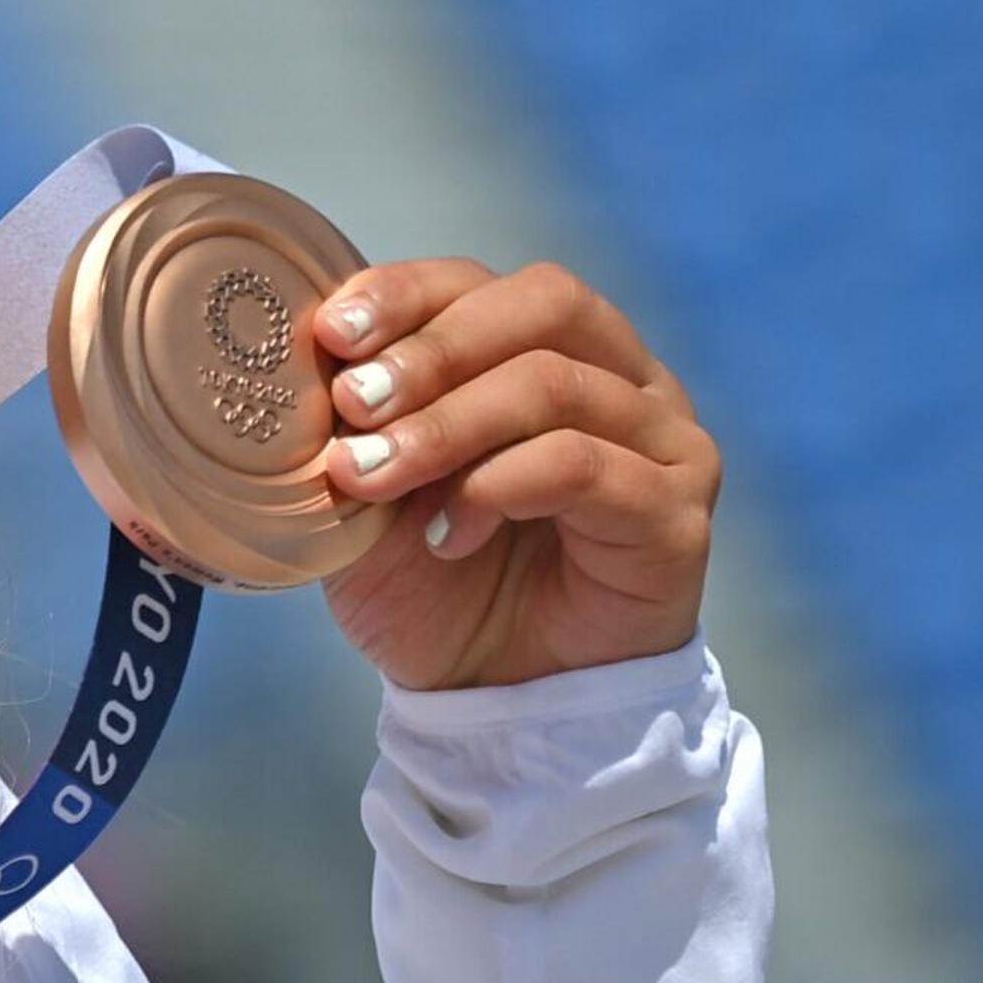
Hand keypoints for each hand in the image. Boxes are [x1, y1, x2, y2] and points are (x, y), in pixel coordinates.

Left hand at [308, 260, 719, 691]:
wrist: (496, 699)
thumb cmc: (435, 583)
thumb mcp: (371, 496)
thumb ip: (354, 427)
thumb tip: (306, 360)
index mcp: (546, 348)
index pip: (480, 283)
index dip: (404, 294)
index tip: (332, 335)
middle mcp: (621, 376)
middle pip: (542, 304)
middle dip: (432, 348)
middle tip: (355, 402)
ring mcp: (661, 439)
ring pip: (556, 384)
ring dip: (447, 425)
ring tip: (372, 476)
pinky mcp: (676, 513)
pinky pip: (586, 466)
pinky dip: (498, 488)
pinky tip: (446, 534)